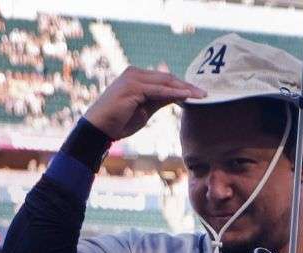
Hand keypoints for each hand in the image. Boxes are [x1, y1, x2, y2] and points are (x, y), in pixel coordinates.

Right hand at [83, 67, 205, 139]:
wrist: (97, 129)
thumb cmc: (118, 122)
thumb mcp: (144, 110)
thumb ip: (159, 101)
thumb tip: (177, 97)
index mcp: (137, 77)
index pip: (164, 79)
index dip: (182, 86)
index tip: (198, 94)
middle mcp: (134, 73)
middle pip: (167, 78)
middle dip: (187, 86)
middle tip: (205, 93)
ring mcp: (133, 78)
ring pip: (165, 82)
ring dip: (184, 89)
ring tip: (201, 96)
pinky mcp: (133, 87)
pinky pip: (158, 91)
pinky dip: (173, 94)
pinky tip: (187, 97)